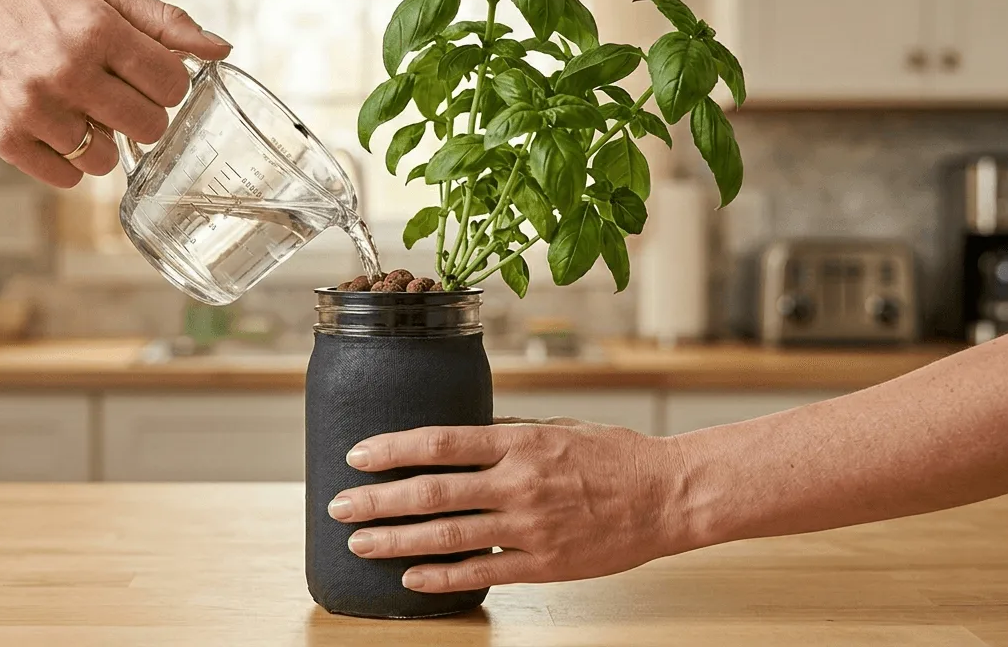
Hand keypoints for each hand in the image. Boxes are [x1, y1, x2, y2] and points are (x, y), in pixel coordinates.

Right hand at [0, 0, 231, 186]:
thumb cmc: (30, 5)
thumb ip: (165, 22)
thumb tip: (222, 49)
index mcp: (96, 29)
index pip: (173, 84)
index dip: (168, 85)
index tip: (149, 78)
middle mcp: (66, 69)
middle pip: (148, 127)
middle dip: (142, 117)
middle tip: (117, 98)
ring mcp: (34, 108)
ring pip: (107, 160)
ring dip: (102, 142)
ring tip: (80, 113)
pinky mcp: (6, 140)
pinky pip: (68, 178)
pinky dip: (69, 162)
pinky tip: (55, 131)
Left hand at [327, 417, 691, 593]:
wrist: (667, 496)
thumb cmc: (615, 455)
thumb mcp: (558, 429)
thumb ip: (509, 434)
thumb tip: (461, 436)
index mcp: (519, 442)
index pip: (440, 442)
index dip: (393, 449)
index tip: (357, 455)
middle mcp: (518, 482)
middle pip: (431, 491)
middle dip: (377, 500)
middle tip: (339, 506)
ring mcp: (530, 526)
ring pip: (447, 535)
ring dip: (396, 540)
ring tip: (360, 544)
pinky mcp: (544, 564)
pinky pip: (482, 573)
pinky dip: (442, 576)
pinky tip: (410, 578)